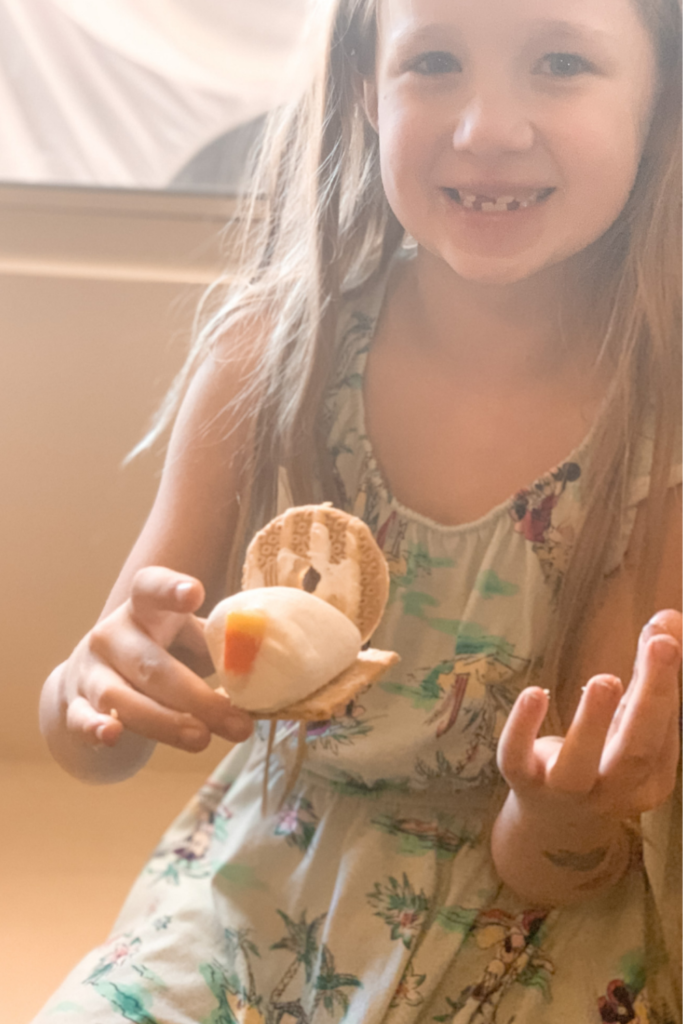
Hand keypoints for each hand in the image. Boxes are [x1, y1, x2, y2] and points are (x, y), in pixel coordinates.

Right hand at [56, 567, 253, 753]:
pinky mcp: (76, 705)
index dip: (171, 590)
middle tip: (235, 721)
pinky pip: (82, 719)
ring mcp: (91, 671)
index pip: (152, 588)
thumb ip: (218, 647)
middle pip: (152, 664)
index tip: (194, 594)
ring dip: (165, 722)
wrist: (96, 674)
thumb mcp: (188, 638)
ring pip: (122, 697)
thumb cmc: (161, 650)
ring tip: (202, 739)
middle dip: (197, 697)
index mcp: (144, 607)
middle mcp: (113, 635)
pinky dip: (95, 729)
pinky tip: (113, 736)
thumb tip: (261, 669)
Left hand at [497, 610, 681, 824]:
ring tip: (606, 679)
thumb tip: (668, 618)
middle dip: (650, 699)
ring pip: (577, 766)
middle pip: (635, 753)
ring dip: (592, 722)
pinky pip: (517, 760)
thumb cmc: (605, 760)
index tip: (666, 635)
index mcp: (649, 777)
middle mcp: (612, 790)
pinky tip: (533, 693)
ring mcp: (564, 791)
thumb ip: (650, 675)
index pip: (661, 732)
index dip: (665, 683)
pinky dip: (522, 728)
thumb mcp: (631, 723)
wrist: (556, 826)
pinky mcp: (522, 783)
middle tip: (659, 645)